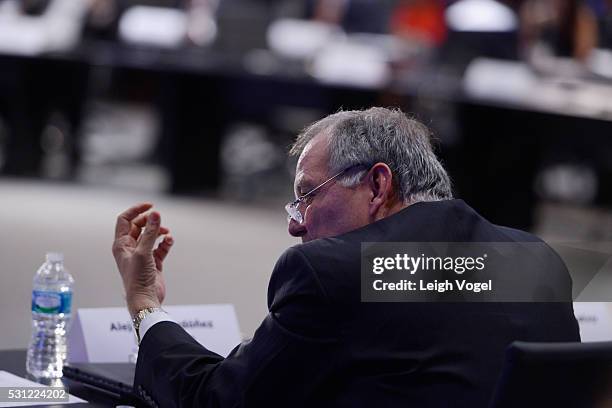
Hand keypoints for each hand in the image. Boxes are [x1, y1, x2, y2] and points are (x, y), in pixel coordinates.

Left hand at [112, 203, 173, 317]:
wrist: (145, 299)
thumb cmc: (137, 279)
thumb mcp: (143, 252)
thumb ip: (150, 232)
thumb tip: (155, 214)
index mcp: (121, 244)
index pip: (125, 220)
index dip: (136, 211)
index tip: (150, 206)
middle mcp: (130, 248)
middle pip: (138, 226)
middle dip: (150, 222)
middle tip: (159, 221)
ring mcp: (142, 255)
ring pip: (151, 236)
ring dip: (159, 232)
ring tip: (167, 233)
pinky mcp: (153, 262)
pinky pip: (160, 247)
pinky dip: (165, 243)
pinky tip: (169, 242)